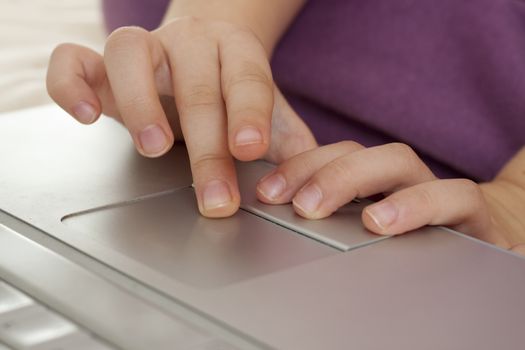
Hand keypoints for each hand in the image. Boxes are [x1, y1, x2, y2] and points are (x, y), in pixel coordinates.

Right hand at [46, 18, 315, 216]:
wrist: (204, 53)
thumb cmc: (235, 88)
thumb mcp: (268, 113)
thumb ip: (288, 142)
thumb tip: (303, 184)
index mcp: (236, 51)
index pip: (246, 78)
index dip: (248, 113)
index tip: (249, 150)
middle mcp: (189, 42)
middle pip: (196, 86)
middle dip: (207, 148)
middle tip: (215, 196)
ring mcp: (144, 48)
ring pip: (129, 54)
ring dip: (140, 103)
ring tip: (154, 147)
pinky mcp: (102, 62)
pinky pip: (72, 59)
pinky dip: (71, 84)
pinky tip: (88, 115)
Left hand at [256, 141, 524, 252]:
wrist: (490, 242)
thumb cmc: (418, 239)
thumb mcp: (366, 231)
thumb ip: (332, 218)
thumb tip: (278, 216)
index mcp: (372, 181)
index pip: (332, 156)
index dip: (297, 167)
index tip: (268, 192)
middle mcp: (400, 178)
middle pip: (359, 153)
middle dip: (322, 173)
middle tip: (296, 202)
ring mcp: (435, 189)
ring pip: (399, 163)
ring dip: (358, 180)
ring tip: (328, 208)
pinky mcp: (473, 213)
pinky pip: (456, 197)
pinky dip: (419, 205)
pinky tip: (385, 222)